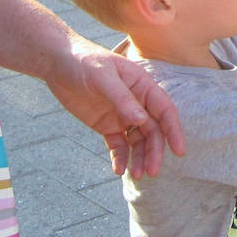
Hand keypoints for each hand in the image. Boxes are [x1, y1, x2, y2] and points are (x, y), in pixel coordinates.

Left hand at [45, 36, 184, 178]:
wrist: (58, 63)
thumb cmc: (84, 61)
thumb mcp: (103, 77)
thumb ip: (122, 99)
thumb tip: (142, 121)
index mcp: (143, 86)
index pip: (164, 110)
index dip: (174, 130)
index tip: (179, 150)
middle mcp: (137, 102)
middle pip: (153, 130)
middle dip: (154, 151)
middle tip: (151, 172)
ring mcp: (122, 115)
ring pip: (138, 141)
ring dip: (139, 158)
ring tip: (136, 175)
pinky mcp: (107, 125)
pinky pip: (118, 145)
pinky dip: (121, 158)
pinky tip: (119, 170)